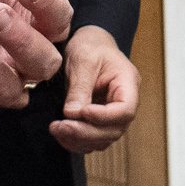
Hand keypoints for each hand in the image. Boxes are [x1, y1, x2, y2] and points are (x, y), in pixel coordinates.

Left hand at [50, 26, 139, 153]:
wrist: (89, 44)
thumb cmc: (91, 46)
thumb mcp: (84, 60)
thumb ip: (80, 88)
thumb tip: (72, 114)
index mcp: (128, 83)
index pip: (125, 110)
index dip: (104, 116)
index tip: (82, 112)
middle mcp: (124, 102)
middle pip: (114, 129)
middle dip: (86, 132)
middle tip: (61, 126)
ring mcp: (112, 114)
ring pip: (103, 139)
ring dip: (79, 139)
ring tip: (57, 129)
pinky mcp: (99, 121)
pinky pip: (92, 139)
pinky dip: (76, 141)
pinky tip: (60, 132)